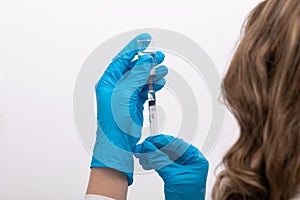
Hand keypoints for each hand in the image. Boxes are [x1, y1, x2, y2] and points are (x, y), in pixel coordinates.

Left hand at [91, 33, 167, 184]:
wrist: (118, 144)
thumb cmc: (114, 122)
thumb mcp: (124, 94)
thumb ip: (135, 76)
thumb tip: (145, 60)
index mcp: (108, 81)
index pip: (122, 59)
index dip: (134, 48)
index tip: (145, 39)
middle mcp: (116, 86)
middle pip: (133, 67)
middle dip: (146, 61)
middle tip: (159, 56)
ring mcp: (125, 95)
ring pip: (141, 78)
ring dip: (152, 73)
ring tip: (163, 69)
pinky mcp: (134, 103)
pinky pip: (145, 89)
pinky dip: (152, 84)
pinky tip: (159, 82)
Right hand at [135, 134, 208, 199]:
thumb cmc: (188, 199)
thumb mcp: (173, 177)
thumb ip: (160, 160)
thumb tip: (148, 147)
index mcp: (195, 158)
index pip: (176, 143)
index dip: (160, 141)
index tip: (148, 141)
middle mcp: (189, 160)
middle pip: (169, 148)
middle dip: (154, 148)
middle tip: (142, 148)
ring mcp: (181, 167)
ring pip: (163, 155)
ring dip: (151, 155)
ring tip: (142, 155)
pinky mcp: (173, 173)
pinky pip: (161, 163)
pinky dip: (152, 161)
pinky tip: (146, 161)